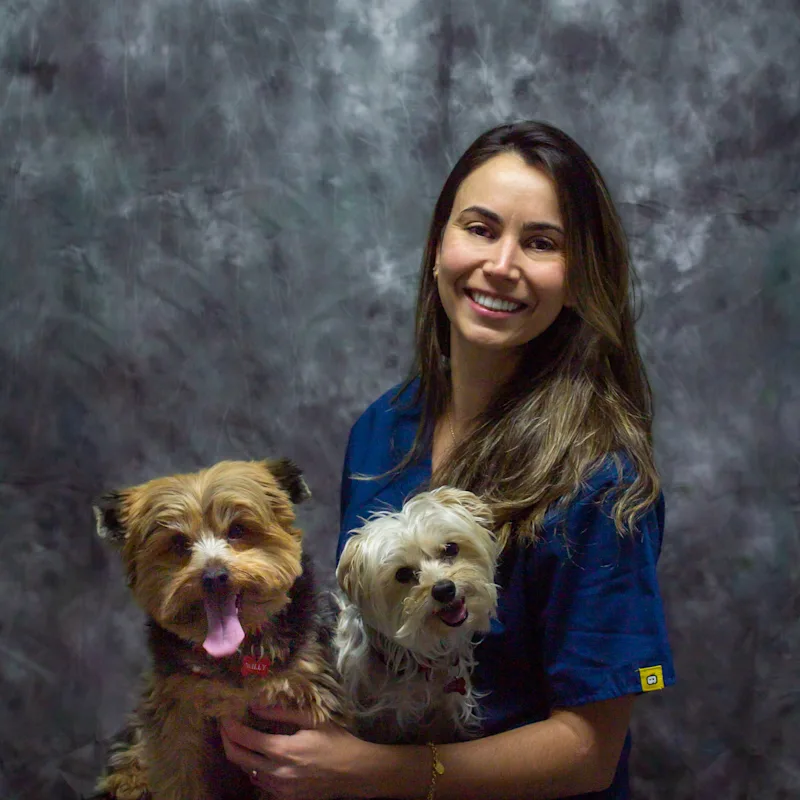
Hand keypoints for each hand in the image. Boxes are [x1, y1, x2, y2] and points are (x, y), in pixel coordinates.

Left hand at [220, 705, 374, 799]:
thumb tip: (256, 705)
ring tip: (240, 739)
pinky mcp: (284, 797)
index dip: (230, 727)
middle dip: (227, 740)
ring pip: (247, 771)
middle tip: (225, 726)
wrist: (354, 773)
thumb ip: (281, 713)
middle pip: (238, 758)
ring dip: (239, 754)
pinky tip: (258, 757)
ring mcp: (279, 788)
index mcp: (282, 750)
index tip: (224, 716)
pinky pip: (260, 782)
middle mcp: (276, 772)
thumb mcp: (311, 720)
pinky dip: (253, 768)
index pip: (245, 739)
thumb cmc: (335, 742)